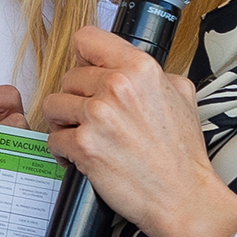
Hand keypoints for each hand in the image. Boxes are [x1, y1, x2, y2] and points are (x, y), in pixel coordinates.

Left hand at [41, 26, 236, 236]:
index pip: (86, 39)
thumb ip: (152, 71)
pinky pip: (53, 139)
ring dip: (64, 123)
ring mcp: (98, 116)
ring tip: (83, 136)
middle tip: (92, 117)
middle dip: (77, 98)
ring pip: (54, 106)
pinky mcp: (84, 146)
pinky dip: (63, 151)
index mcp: (140, 68)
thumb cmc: (182, 151)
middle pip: (68, 77)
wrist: (184, 197)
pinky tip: (80, 158)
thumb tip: (124, 61)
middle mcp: (117, 87)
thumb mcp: (181, 93)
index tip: (89, 73)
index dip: (84, 57)